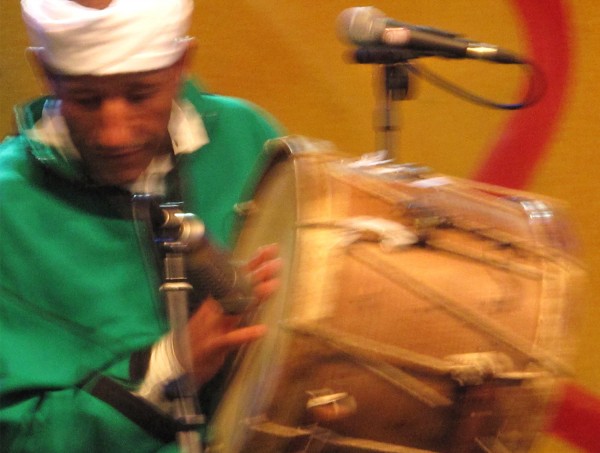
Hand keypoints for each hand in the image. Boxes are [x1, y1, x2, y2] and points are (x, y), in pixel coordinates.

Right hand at [186, 243, 280, 386]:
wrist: (174, 361)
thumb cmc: (197, 339)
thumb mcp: (215, 318)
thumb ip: (233, 304)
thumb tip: (252, 289)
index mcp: (217, 301)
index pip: (237, 278)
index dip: (254, 264)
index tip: (269, 250)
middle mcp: (216, 309)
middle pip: (239, 288)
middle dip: (258, 275)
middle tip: (276, 263)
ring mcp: (214, 326)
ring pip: (238, 307)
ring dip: (256, 296)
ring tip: (273, 286)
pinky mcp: (213, 345)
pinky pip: (231, 338)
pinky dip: (246, 334)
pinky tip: (261, 330)